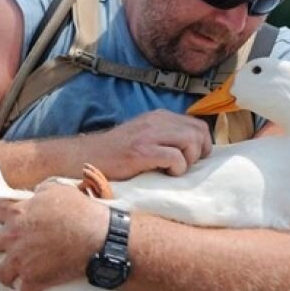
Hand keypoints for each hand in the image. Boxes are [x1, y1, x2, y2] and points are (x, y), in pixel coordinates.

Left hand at [0, 182, 109, 290]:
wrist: (95, 236)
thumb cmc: (78, 210)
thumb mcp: (56, 189)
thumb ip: (40, 192)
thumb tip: (36, 195)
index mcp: (17, 214)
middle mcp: (14, 238)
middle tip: (2, 249)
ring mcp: (22, 261)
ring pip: (2, 274)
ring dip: (7, 275)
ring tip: (14, 276)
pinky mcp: (35, 280)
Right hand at [83, 109, 211, 178]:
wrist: (88, 157)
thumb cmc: (117, 154)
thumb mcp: (144, 135)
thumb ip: (165, 136)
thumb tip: (194, 149)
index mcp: (159, 117)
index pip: (198, 125)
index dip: (202, 145)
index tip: (191, 160)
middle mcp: (156, 121)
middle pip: (198, 132)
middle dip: (197, 154)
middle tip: (182, 167)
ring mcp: (148, 134)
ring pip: (190, 141)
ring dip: (187, 161)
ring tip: (172, 170)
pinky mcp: (142, 151)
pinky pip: (175, 157)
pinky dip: (176, 169)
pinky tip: (164, 173)